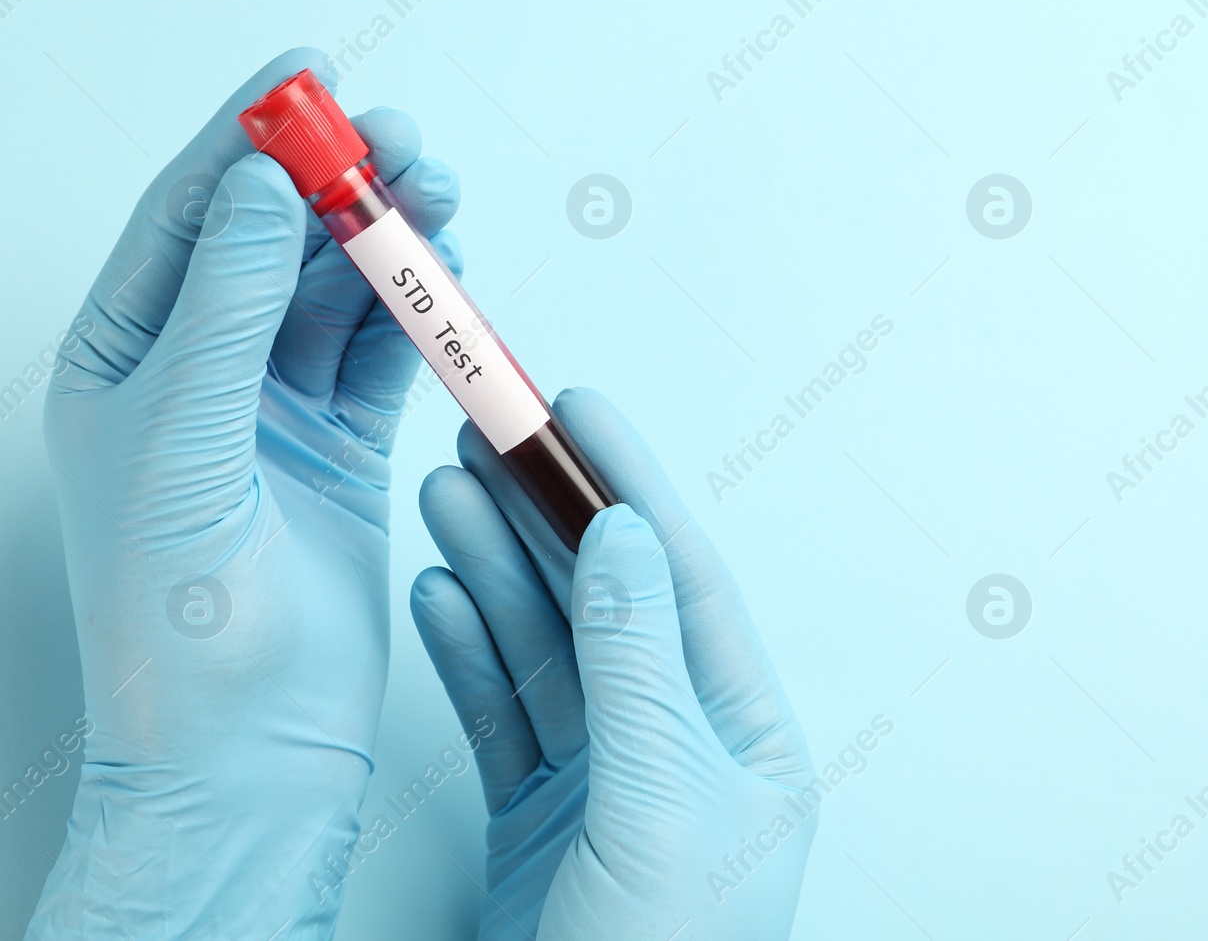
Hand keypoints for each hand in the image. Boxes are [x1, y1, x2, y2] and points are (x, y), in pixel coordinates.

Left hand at [29, 49, 462, 937]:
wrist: (246, 744)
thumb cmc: (177, 620)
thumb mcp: (184, 438)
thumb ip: (229, 309)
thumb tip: (262, 193)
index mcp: (124, 364)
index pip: (188, 223)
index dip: (247, 143)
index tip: (304, 80)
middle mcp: (198, 379)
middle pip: (275, 246)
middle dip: (337, 185)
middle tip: (397, 137)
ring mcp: (274, 415)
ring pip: (339, 295)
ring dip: (387, 242)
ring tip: (436, 192)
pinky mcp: (343, 454)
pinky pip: (384, 358)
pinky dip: (417, 313)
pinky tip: (444, 275)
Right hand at [411, 389, 816, 938]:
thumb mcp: (660, 805)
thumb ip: (637, 665)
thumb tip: (627, 537)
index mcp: (746, 738)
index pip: (684, 581)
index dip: (629, 486)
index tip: (580, 410)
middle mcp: (680, 747)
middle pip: (607, 599)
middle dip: (548, 513)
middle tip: (493, 433)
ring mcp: (607, 780)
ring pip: (547, 645)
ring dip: (497, 565)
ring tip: (448, 488)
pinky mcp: (541, 818)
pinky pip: (503, 711)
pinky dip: (467, 649)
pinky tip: (441, 591)